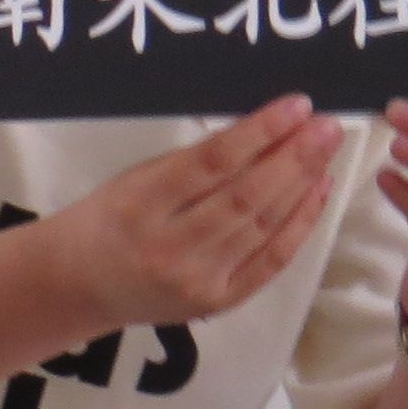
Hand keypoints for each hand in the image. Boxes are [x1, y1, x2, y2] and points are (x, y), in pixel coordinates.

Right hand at [44, 97, 345, 337]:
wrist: (79, 286)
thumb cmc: (105, 218)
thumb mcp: (133, 178)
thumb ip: (190, 163)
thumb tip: (263, 133)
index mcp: (140, 204)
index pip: (211, 164)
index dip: (259, 133)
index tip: (296, 105)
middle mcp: (171, 248)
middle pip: (246, 198)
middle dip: (294, 158)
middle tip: (328, 126)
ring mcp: (199, 282)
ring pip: (264, 228)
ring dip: (302, 186)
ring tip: (327, 150)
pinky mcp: (220, 303)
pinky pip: (270, 262)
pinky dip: (299, 226)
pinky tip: (317, 192)